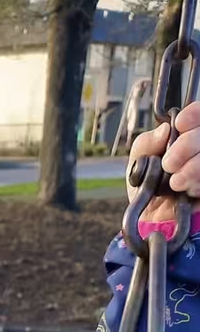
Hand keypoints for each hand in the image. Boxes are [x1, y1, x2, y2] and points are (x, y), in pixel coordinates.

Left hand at [128, 101, 199, 222]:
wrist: (147, 217)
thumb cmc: (146, 185)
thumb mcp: (138, 161)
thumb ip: (146, 143)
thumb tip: (164, 129)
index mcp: (185, 135)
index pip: (198, 113)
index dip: (194, 114)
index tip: (180, 123)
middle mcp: (198, 149)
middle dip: (188, 144)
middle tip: (169, 163)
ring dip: (194, 167)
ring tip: (175, 181)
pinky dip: (198, 183)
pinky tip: (186, 190)